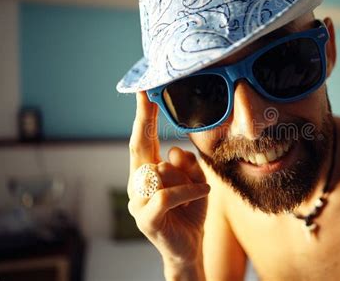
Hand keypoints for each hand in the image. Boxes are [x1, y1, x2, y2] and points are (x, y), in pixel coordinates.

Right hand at [127, 91, 209, 265]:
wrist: (190, 246)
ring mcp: (138, 202)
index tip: (143, 93)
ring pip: (162, 171)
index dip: (141, 117)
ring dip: (186, 179)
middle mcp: (137, 184)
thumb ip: (187, 164)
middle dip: (144, 120)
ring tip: (195, 194)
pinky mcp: (146, 218)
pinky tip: (203, 193)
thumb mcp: (195, 181)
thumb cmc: (191, 211)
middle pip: (140, 147)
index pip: (142, 140)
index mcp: (147, 173)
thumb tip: (173, 150)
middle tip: (147, 96)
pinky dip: (189, 191)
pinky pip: (169, 194)